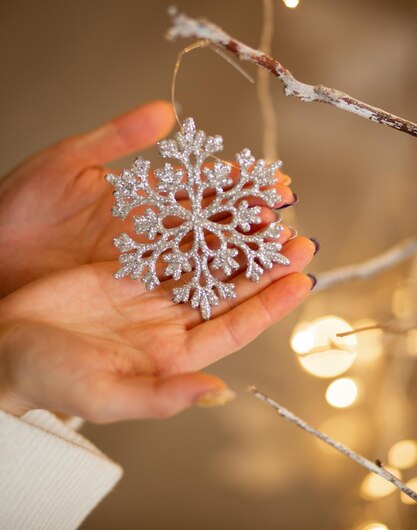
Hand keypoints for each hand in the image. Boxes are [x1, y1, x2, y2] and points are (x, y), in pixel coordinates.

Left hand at [0, 101, 294, 295]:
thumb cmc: (16, 211)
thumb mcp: (64, 164)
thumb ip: (116, 138)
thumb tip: (167, 111)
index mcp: (140, 202)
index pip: (201, 190)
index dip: (239, 186)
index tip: (276, 183)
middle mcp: (149, 240)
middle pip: (212, 231)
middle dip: (254, 228)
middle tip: (292, 224)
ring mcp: (142, 276)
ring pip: (204, 267)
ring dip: (245, 263)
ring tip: (287, 259)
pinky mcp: (132, 306)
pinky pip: (180, 301)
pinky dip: (214, 296)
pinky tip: (245, 294)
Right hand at [0, 234, 314, 422]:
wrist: (3, 344)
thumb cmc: (50, 378)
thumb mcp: (105, 395)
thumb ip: (161, 396)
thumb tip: (217, 393)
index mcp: (173, 355)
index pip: (233, 327)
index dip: (269, 304)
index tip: (301, 278)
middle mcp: (168, 321)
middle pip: (227, 288)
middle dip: (263, 263)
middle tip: (296, 235)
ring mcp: (148, 291)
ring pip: (202, 258)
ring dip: (232, 236)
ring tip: (264, 210)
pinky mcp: (126, 265)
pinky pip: (166, 240)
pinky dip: (189, 222)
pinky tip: (211, 203)